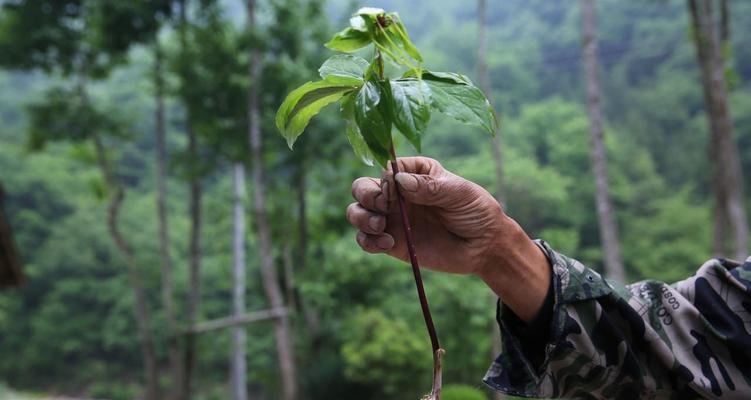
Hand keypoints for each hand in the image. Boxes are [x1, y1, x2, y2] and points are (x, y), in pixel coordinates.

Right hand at [346, 156, 549, 320]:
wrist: (485, 247)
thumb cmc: (476, 212)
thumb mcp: (459, 193)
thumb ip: (430, 187)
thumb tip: (399, 180)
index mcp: (414, 173)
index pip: (386, 168)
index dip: (385, 178)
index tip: (396, 189)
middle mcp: (397, 194)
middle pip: (362, 187)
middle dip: (366, 194)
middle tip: (382, 206)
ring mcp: (392, 218)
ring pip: (357, 212)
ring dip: (361, 217)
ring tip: (381, 226)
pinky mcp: (392, 243)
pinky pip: (366, 240)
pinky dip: (368, 241)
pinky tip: (387, 243)